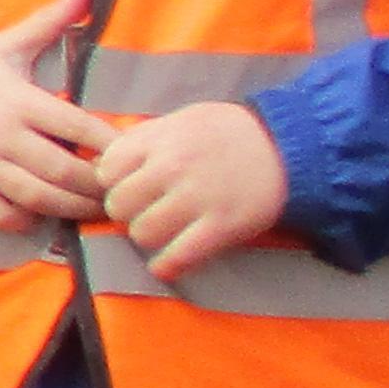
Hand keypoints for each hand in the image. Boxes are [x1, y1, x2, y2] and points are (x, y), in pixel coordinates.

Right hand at [0, 0, 110, 230]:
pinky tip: (42, 215)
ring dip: (70, 208)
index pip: (77, 126)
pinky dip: (25, 221)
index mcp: (19, 100)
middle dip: (97, 186)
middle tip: (120, 190)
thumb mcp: (7, 44)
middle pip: (62, 171)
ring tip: (93, 208)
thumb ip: (49, 21)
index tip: (133, 154)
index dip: (111, 144)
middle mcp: (2, 136)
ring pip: (35, 198)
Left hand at [94, 98, 287, 277]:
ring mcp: (197, 199)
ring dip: (148, 236)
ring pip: (142, 233)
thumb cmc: (227, 133)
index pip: (107, 170)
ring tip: (162, 230)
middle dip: (128, 211)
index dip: (113, 182)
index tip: (128, 186)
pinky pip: (178, 257)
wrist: (289, 146)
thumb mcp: (179, 121)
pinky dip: (167, 266)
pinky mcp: (222, 226)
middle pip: (119, 205)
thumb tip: (99, 162)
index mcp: (158, 140)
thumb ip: (141, 140)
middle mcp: (172, 168)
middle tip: (145, 210)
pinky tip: (166, 264)